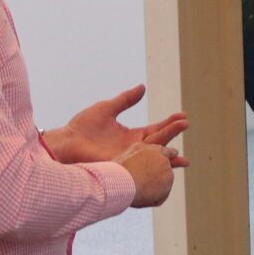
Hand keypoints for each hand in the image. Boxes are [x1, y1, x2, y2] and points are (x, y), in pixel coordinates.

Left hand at [49, 84, 188, 164]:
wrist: (67, 142)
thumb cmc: (83, 127)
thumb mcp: (107, 108)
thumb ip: (126, 100)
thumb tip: (142, 87)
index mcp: (131, 136)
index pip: (155, 129)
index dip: (169, 123)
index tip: (182, 116)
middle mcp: (134, 149)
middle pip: (159, 141)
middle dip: (173, 132)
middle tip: (186, 123)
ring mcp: (129, 159)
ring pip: (154, 156)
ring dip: (169, 153)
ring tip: (184, 155)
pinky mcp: (123, 166)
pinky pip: (142, 166)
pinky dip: (155, 166)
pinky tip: (166, 163)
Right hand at [117, 141, 181, 208]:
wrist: (122, 181)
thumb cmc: (121, 167)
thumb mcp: (131, 152)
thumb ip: (142, 153)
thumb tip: (146, 158)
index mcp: (157, 150)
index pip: (169, 152)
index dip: (170, 155)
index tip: (173, 156)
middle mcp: (165, 162)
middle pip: (164, 171)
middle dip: (156, 176)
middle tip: (140, 181)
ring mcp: (168, 177)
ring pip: (161, 186)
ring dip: (151, 189)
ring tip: (136, 187)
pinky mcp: (167, 191)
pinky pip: (159, 198)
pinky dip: (151, 200)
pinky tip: (139, 196)